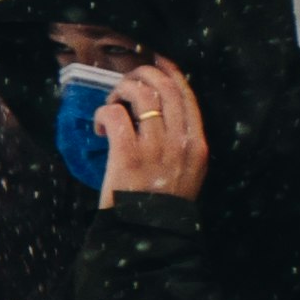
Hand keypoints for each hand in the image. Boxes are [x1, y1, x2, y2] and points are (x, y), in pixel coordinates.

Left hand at [90, 57, 208, 204]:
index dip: (168, 69)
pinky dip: (104, 113)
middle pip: (164, 85)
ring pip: (141, 93)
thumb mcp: (188, 173)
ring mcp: (156, 148)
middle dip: (142, 74)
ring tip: (112, 103)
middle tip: (126, 83)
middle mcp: (182, 142)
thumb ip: (183, 143)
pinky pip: (115, 114)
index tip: (155, 60)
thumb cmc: (162, 207)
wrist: (147, 238)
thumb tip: (164, 108)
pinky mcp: (128, 155)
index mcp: (199, 144)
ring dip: (121, 90)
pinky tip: (100, 127)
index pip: (187, 92)